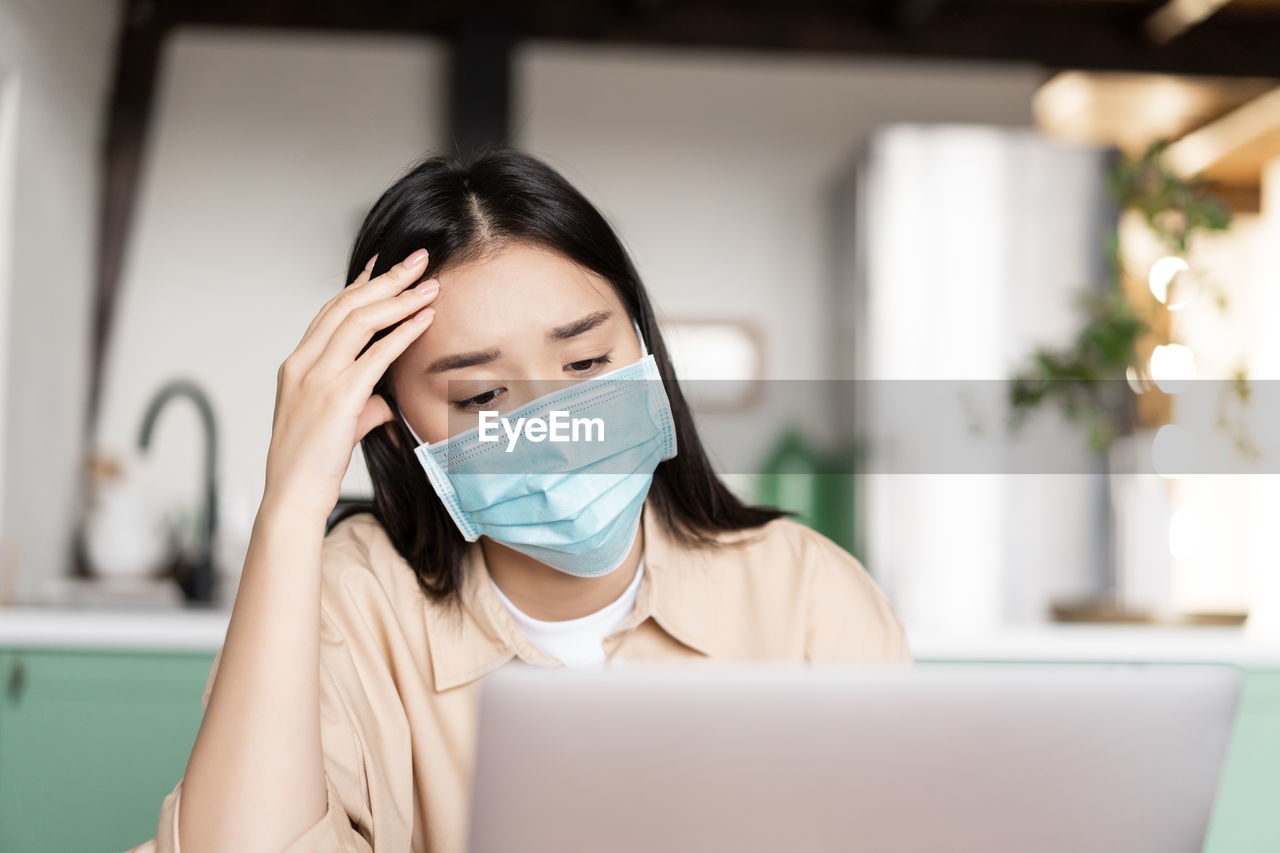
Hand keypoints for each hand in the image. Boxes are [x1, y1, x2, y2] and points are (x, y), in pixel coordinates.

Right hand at [263, 249, 437, 517]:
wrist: (293, 495)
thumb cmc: (312, 464)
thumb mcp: (338, 425)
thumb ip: (362, 405)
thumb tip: (386, 402)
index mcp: (297, 365)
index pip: (330, 311)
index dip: (359, 285)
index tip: (382, 263)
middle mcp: (303, 364)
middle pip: (347, 305)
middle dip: (386, 279)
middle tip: (417, 260)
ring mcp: (317, 379)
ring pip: (360, 321)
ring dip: (399, 298)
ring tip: (429, 283)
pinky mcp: (337, 398)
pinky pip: (375, 356)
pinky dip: (402, 333)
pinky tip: (424, 319)